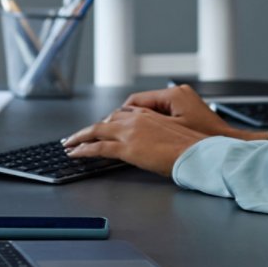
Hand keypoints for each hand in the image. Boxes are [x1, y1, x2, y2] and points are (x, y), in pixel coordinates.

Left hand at [62, 106, 205, 176]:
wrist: (197, 152)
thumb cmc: (193, 146)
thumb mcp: (176, 134)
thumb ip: (161, 133)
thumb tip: (156, 143)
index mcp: (152, 114)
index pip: (125, 113)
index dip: (111, 119)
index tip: (104, 125)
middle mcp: (138, 119)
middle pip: (108, 119)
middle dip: (93, 127)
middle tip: (81, 134)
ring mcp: (131, 132)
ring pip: (98, 130)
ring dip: (81, 136)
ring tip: (70, 142)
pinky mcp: (127, 148)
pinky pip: (98, 147)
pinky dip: (83, 149)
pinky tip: (75, 153)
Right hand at [121, 85, 267, 140]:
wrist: (227, 144)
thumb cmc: (204, 140)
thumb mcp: (170, 135)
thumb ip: (145, 128)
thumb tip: (124, 128)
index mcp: (172, 96)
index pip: (135, 101)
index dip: (119, 115)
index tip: (107, 126)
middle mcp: (177, 94)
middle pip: (141, 104)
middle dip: (126, 118)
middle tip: (111, 132)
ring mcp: (183, 100)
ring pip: (150, 109)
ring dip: (138, 121)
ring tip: (126, 135)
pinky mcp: (187, 109)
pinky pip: (162, 113)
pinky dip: (151, 122)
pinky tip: (146, 135)